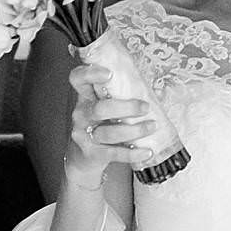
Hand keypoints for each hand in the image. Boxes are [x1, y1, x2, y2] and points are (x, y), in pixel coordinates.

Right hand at [65, 63, 165, 182]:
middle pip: (100, 109)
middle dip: (127, 108)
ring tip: (152, 126)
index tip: (110, 74)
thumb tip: (149, 85)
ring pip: (109, 132)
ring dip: (135, 130)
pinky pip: (114, 153)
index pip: (78, 79)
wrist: (84, 157)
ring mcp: (84, 134)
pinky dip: (133, 153)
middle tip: (146, 107)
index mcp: (85, 96)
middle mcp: (81, 114)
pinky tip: (147, 152)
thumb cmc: (101, 125)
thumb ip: (117, 93)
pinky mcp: (92, 153)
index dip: (91, 73)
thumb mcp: (104, 105)